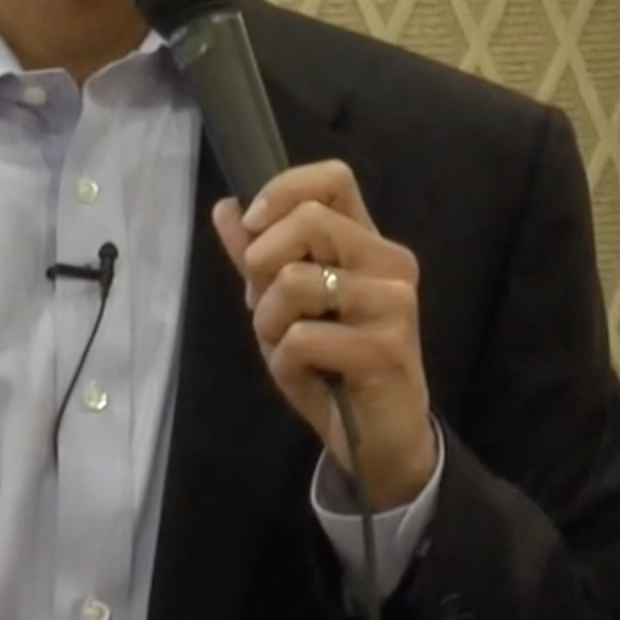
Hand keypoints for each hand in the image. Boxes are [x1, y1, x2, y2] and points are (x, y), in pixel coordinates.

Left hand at [215, 161, 436, 509]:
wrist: (382, 440)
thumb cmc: (334, 368)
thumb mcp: (286, 308)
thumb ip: (258, 258)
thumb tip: (225, 208)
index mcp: (368, 243)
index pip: (333, 179)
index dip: (282, 191)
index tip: (253, 227)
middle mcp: (390, 262)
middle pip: (308, 220)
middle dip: (263, 265)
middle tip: (270, 308)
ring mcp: (393, 303)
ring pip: (294, 280)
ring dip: (271, 323)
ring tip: (291, 348)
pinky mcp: (385, 347)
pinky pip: (300, 337)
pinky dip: (286, 363)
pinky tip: (311, 378)